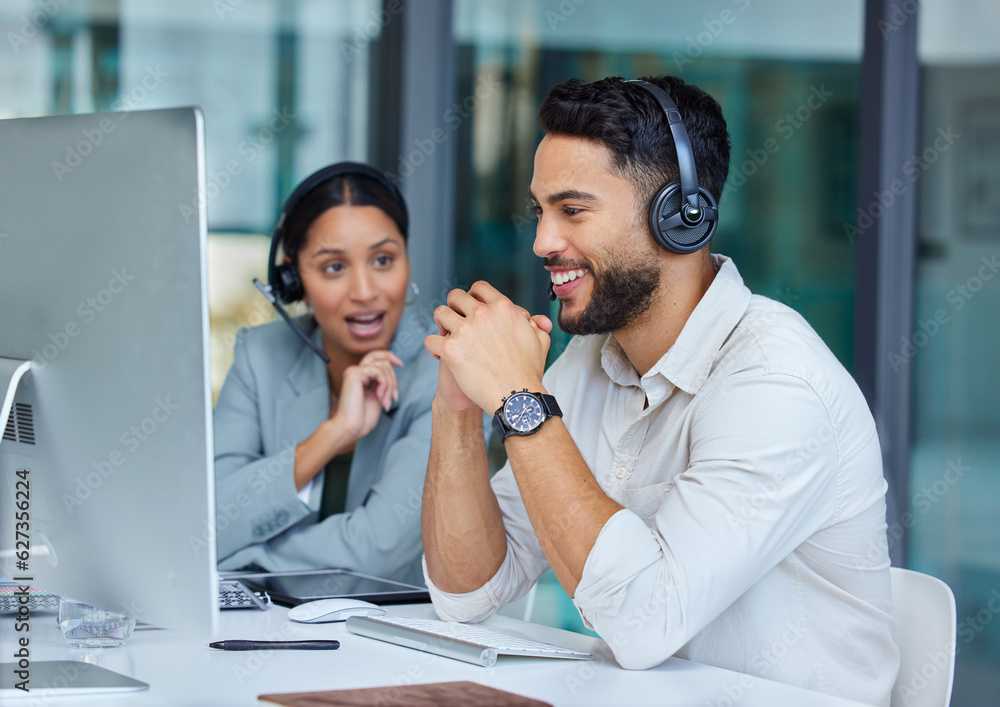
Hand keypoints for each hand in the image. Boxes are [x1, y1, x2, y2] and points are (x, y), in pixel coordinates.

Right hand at [331, 350, 401, 441]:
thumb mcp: (378, 396)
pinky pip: (378, 372)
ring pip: (383, 366)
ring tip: (385, 401)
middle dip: (393, 379)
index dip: (389, 356)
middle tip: (394, 397)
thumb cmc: (363, 418)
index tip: (400, 364)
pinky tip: (379, 397)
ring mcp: (354, 371)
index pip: (376, 356)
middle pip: (383, 361)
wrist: (351, 427)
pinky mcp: (354, 374)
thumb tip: (392, 372)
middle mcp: (356, 371)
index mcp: (361, 376)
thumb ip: (383, 383)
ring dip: (389, 386)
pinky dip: (384, 385)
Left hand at [424, 281, 552, 412]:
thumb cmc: (528, 372)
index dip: (473, 297)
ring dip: (441, 324)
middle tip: (456, 322)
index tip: (470, 308)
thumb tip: (536, 319)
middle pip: (455, 297)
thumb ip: (536, 325)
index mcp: (502, 308)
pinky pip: (430, 340)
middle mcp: (482, 314)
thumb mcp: (540, 342)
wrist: (516, 397)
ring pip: (439, 313)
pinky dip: (433, 348)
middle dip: (454, 307)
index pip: (479, 287)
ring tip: (447, 337)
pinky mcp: (451, 350)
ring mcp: (465, 331)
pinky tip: (442, 356)